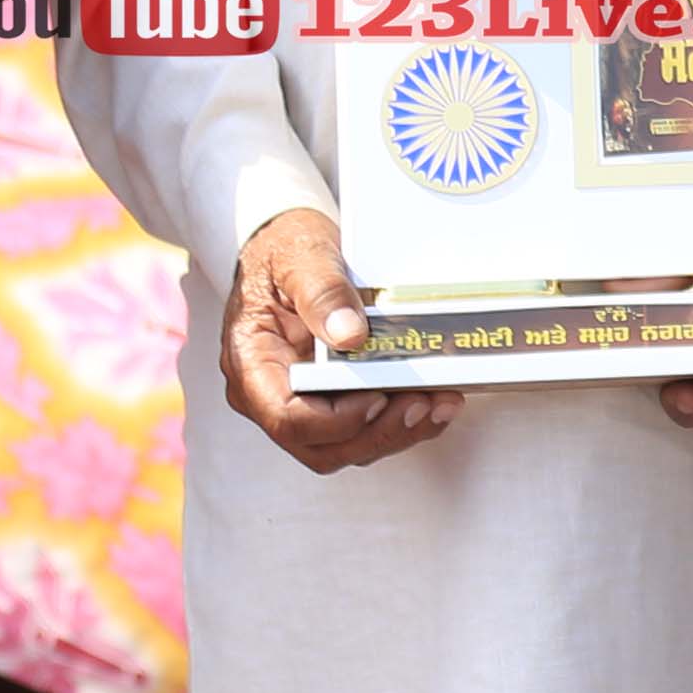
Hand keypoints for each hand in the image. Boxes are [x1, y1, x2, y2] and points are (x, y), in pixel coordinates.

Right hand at [219, 207, 461, 472]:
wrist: (288, 246)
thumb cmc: (284, 250)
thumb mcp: (300, 258)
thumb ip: (323, 293)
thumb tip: (351, 336)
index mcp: (251, 364)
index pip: (288, 419)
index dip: (338, 421)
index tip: (379, 397)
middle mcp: (270, 395)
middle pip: (321, 446)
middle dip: (377, 434)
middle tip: (425, 405)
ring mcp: (300, 401)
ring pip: (347, 445)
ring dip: (396, 432)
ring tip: (441, 403)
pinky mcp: (330, 398)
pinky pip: (363, 427)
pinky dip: (399, 420)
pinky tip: (434, 400)